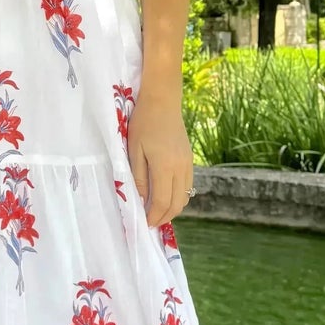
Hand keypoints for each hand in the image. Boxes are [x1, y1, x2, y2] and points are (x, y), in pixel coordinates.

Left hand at [127, 89, 194, 227]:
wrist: (163, 101)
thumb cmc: (143, 123)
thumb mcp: (134, 150)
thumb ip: (139, 177)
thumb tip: (142, 201)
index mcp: (165, 167)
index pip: (162, 203)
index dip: (153, 217)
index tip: (143, 224)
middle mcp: (181, 169)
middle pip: (176, 204)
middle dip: (163, 218)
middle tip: (150, 223)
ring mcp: (188, 164)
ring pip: (185, 197)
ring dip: (172, 209)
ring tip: (157, 212)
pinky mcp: (190, 159)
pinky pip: (188, 186)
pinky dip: (178, 197)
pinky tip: (166, 196)